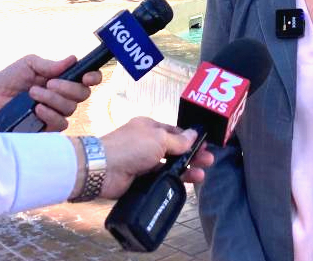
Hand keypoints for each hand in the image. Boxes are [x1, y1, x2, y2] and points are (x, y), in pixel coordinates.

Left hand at [0, 55, 101, 131]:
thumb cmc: (11, 77)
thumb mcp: (29, 64)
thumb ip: (49, 64)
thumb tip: (73, 59)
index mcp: (64, 80)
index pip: (88, 79)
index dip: (93, 77)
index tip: (86, 77)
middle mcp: (64, 97)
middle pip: (82, 95)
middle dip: (67, 88)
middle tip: (49, 83)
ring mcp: (56, 113)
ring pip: (69, 109)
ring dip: (54, 100)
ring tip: (33, 93)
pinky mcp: (46, 128)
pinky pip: (60, 124)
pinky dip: (50, 115)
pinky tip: (37, 109)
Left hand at [98, 117, 215, 198]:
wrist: (103, 169)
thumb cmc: (131, 147)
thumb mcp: (159, 138)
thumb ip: (178, 140)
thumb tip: (194, 134)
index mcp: (149, 128)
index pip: (174, 132)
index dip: (190, 139)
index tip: (205, 146)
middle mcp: (146, 144)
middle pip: (174, 150)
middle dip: (192, 155)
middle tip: (208, 162)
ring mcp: (142, 162)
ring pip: (169, 166)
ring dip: (186, 170)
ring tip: (201, 176)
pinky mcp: (139, 180)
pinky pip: (160, 179)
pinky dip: (172, 181)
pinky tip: (184, 184)